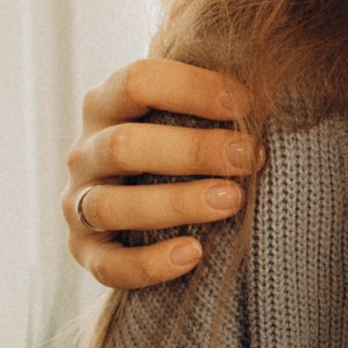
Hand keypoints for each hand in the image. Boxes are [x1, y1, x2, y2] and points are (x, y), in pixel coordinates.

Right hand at [63, 58, 261, 287]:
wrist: (144, 211)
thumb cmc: (180, 149)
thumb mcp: (185, 115)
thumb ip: (211, 102)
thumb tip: (269, 88)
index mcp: (107, 104)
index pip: (138, 81)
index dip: (193, 88)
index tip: (247, 103)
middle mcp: (85, 152)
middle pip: (124, 145)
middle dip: (193, 150)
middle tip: (249, 157)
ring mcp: (78, 203)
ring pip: (113, 206)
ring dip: (176, 202)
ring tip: (232, 201)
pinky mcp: (86, 252)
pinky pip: (109, 265)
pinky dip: (151, 263)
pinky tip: (195, 253)